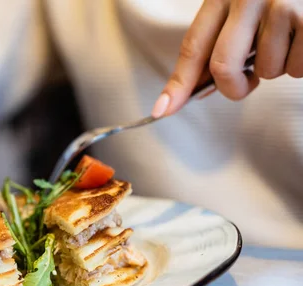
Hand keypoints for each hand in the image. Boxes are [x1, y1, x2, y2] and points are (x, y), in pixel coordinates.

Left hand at [152, 0, 302, 117]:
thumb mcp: (243, 9)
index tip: (162, 110)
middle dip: (233, 88)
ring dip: (275, 68)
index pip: (193, 47)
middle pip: (223, 67)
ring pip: (265, 70)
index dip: (178, 84)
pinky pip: (295, 68)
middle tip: (246, 83)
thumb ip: (222, 41)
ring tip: (287, 41)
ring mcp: (280, 5)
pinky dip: (298, 66)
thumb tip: (199, 88)